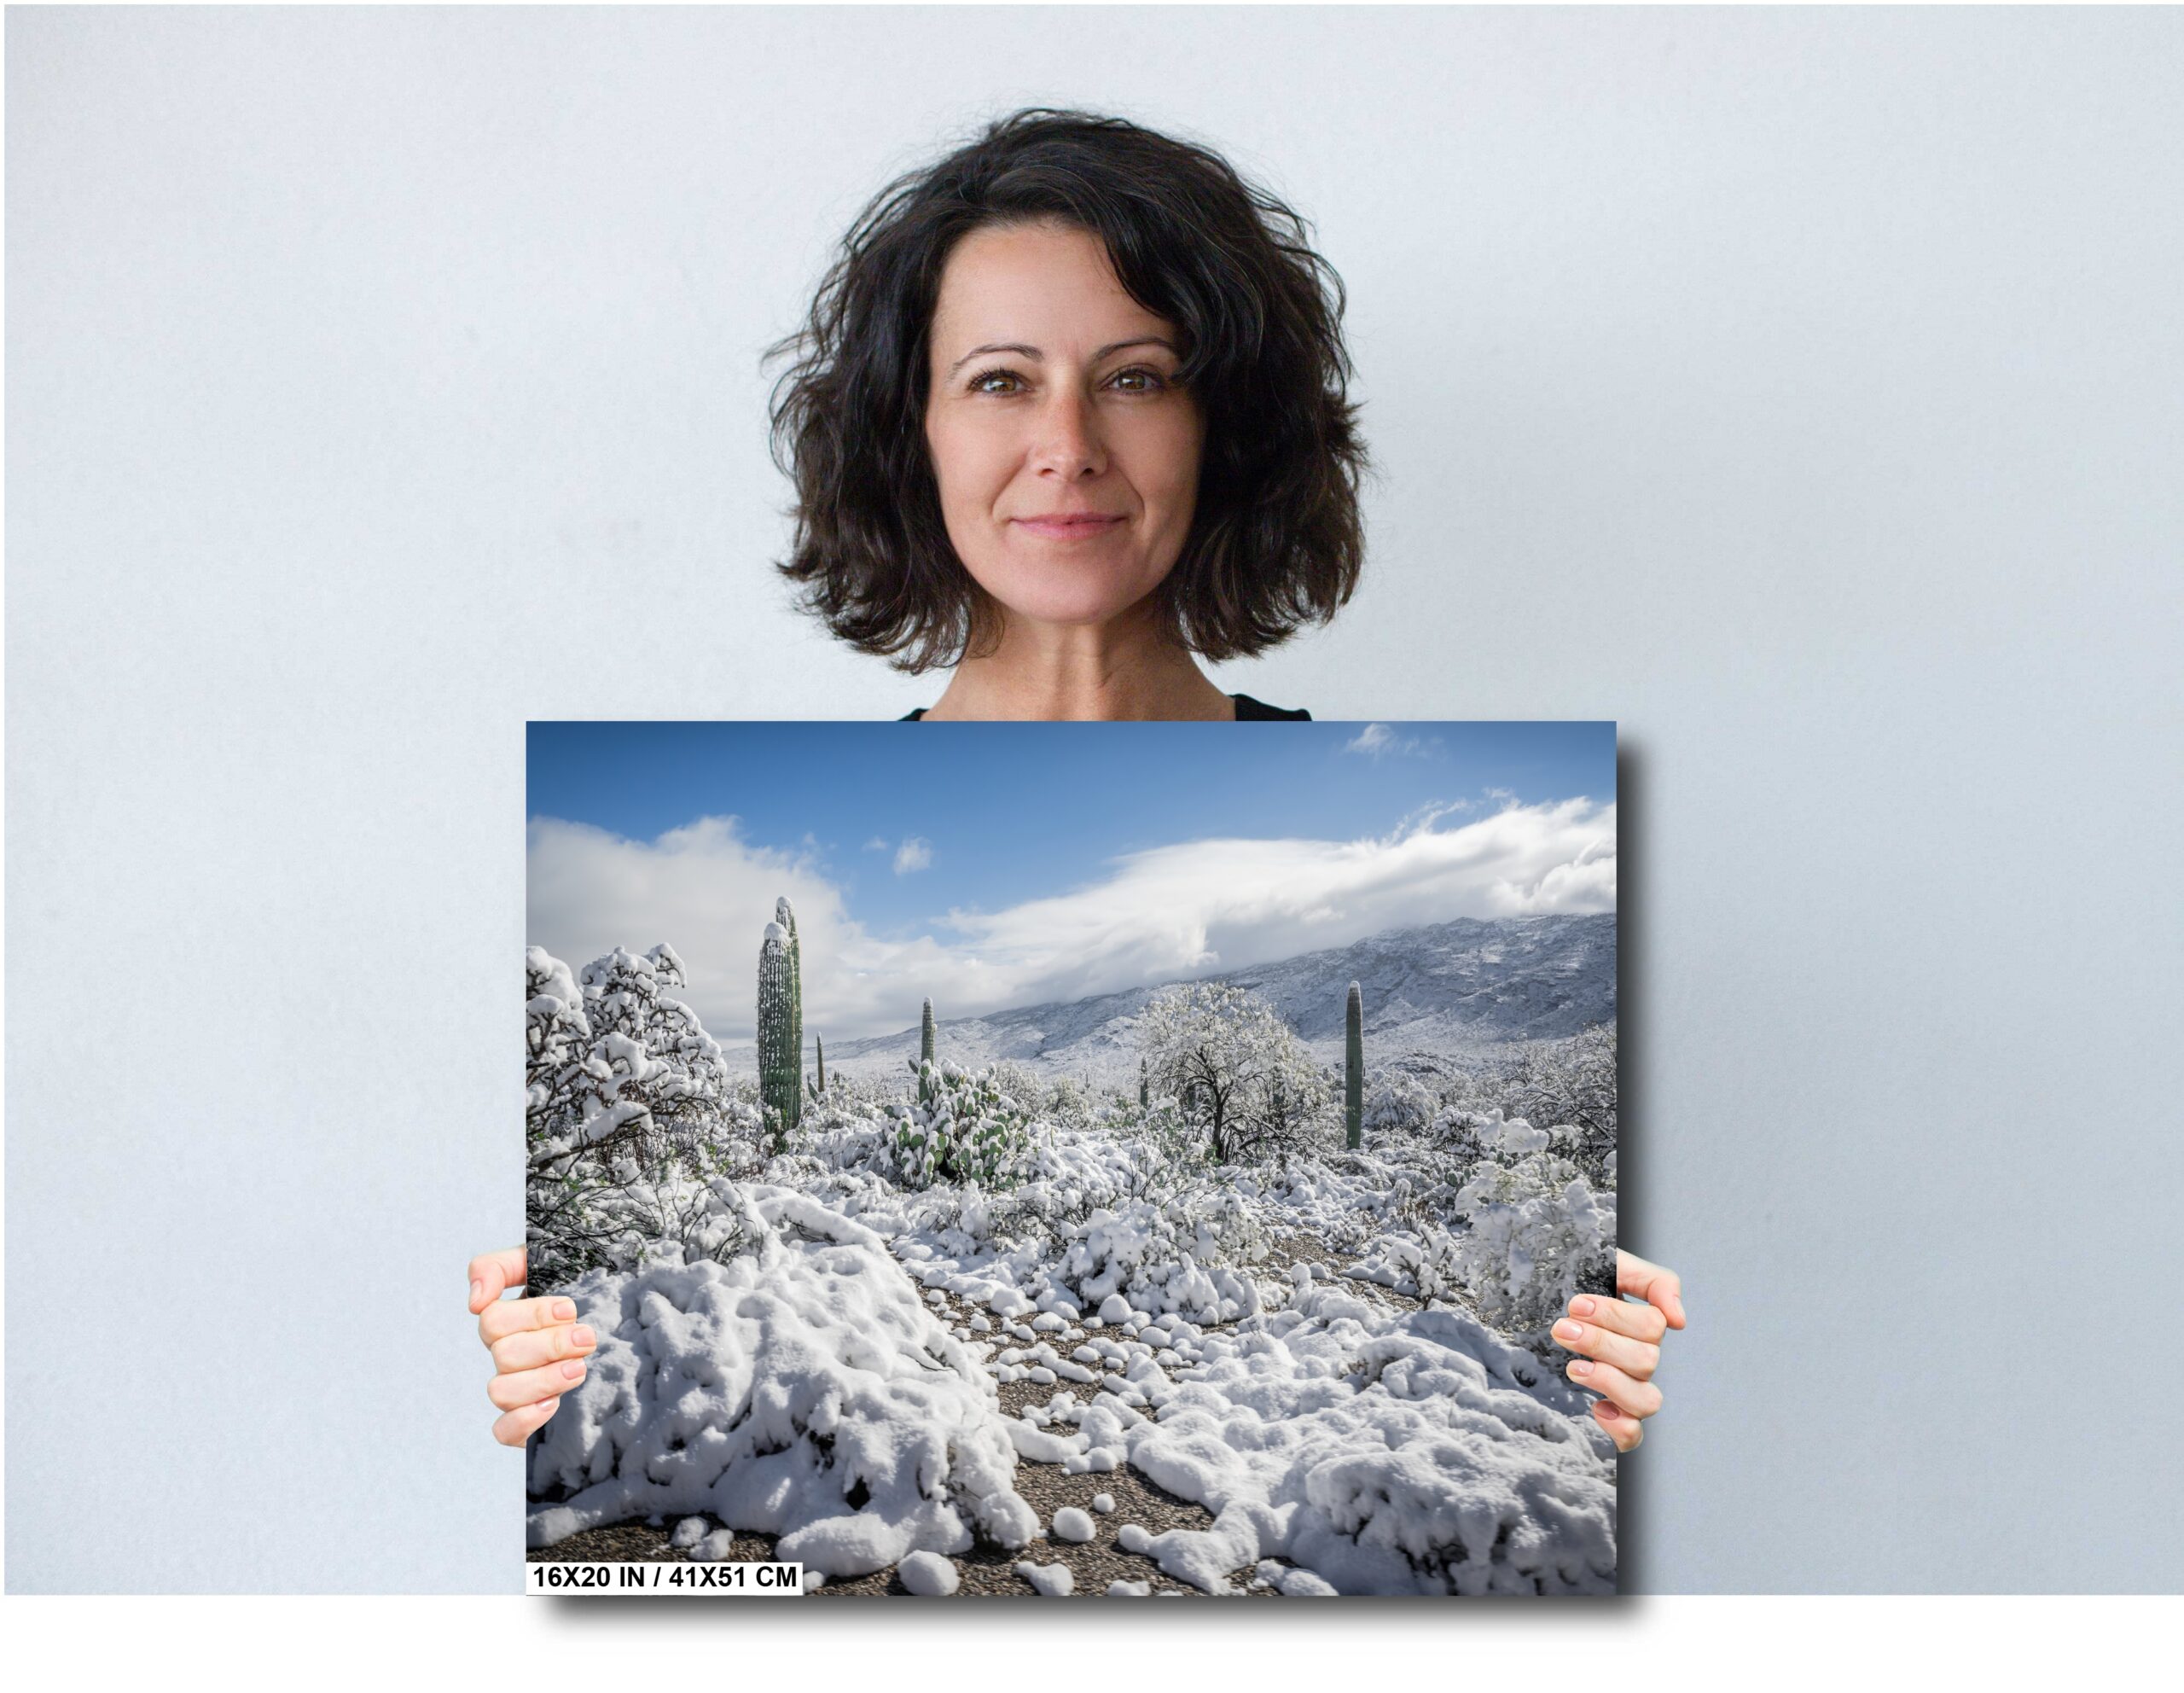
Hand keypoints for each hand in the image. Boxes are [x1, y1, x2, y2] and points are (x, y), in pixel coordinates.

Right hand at [468, 1246, 595, 1446]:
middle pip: (503, 1356)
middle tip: (586, 1338)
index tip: (569, 1309)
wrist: (618, 1321)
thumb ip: (498, 1267)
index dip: (532, 1316)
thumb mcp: (542, 1263)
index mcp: (507, 1322)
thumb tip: (475, 1301)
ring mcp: (515, 1388)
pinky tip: (552, 1405)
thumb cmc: (577, 1288)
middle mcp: (507, 1356)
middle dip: (550, 1345)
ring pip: (501, 1392)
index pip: (493, 1321)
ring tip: (579, 1368)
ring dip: (543, 1379)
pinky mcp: (527, 1420)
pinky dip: (523, 1421)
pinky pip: (503, 1431)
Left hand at [1554, 1249, 1684, 1452]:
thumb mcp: (1614, 1263)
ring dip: (1609, 1383)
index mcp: (1644, 1326)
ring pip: (1646, 1401)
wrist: (1540, 1294)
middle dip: (1600, 1344)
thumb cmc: (1579, 1278)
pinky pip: (1632, 1436)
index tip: (1576, 1304)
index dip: (1615, 1317)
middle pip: (1646, 1362)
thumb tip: (1679, 1320)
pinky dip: (1620, 1428)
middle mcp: (1641, 1359)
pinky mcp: (1612, 1413)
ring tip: (1573, 1367)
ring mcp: (1629, 1388)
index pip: (1652, 1327)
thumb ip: (1654, 1281)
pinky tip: (1596, 1408)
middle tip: (1562, 1328)